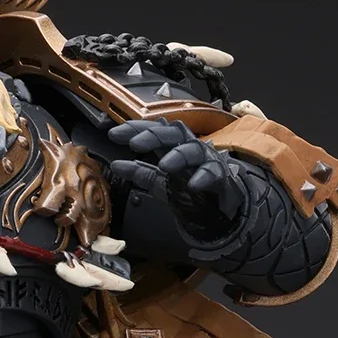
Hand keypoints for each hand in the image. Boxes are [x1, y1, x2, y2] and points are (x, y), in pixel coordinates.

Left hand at [107, 118, 245, 239]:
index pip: (154, 130)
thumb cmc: (193, 190)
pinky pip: (214, 173)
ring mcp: (207, 162)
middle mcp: (190, 150)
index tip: (114, 134)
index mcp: (174, 148)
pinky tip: (193, 184)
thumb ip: (140, 173)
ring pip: (194, 150)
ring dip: (179, 155)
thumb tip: (115, 165)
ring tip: (165, 165)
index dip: (136, 129)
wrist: (223, 209)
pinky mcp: (222, 178)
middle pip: (174, 133)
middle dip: (154, 135)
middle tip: (135, 143)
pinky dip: (204, 177)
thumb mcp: (162, 182)